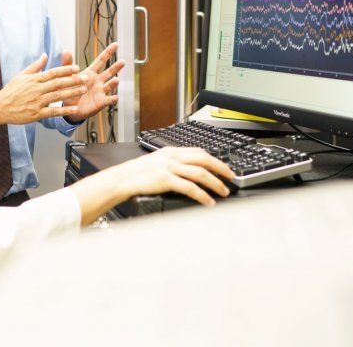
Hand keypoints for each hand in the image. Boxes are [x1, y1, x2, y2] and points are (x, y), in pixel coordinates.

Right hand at [0, 54, 86, 125]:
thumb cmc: (11, 91)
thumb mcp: (22, 76)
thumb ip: (35, 66)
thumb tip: (45, 55)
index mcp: (34, 79)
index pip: (53, 73)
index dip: (66, 70)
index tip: (77, 67)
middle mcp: (36, 90)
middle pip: (58, 83)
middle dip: (73, 80)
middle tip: (86, 78)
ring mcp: (37, 102)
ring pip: (57, 96)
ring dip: (72, 93)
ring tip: (83, 90)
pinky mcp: (36, 114)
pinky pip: (53, 112)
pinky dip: (64, 110)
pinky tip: (75, 109)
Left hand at [61, 43, 124, 122]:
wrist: (69, 108)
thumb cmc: (69, 90)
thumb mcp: (67, 76)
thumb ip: (67, 64)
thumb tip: (65, 50)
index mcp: (90, 73)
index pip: (101, 60)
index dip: (108, 52)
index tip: (116, 44)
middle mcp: (98, 81)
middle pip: (109, 72)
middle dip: (116, 67)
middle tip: (122, 62)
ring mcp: (101, 91)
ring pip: (109, 85)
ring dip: (113, 83)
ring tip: (116, 80)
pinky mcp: (100, 102)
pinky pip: (108, 100)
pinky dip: (112, 99)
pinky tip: (115, 97)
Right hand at [111, 147, 234, 204]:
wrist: (122, 180)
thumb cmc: (137, 174)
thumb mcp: (157, 163)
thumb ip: (173, 163)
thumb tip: (190, 171)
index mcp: (171, 151)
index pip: (199, 152)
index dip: (215, 160)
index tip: (224, 168)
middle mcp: (172, 156)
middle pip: (204, 159)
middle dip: (221, 169)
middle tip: (231, 178)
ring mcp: (169, 167)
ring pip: (200, 173)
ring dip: (215, 183)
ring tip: (223, 192)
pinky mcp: (166, 179)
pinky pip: (190, 188)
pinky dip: (202, 195)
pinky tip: (208, 201)